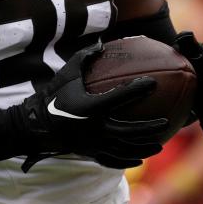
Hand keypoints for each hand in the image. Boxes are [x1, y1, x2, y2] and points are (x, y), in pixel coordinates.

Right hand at [19, 43, 169, 170]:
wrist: (35, 125)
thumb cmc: (53, 95)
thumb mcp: (68, 73)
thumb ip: (85, 57)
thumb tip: (102, 43)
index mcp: (92, 106)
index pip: (121, 97)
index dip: (139, 88)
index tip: (153, 83)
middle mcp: (95, 128)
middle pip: (130, 131)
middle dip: (150, 127)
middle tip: (166, 123)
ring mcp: (93, 143)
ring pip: (125, 149)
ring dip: (144, 147)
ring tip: (159, 145)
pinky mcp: (90, 153)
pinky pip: (112, 160)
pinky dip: (127, 160)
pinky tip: (139, 158)